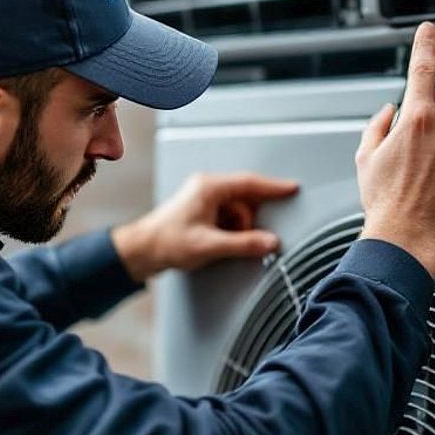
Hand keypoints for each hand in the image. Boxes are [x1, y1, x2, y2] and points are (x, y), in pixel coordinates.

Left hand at [111, 172, 298, 280]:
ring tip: (221, 243)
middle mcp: (208, 188)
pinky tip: (219, 242)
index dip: (274, 187)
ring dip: (239, 228)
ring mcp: (206, 199)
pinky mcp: (205, 210)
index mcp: (209, 187)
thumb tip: (269, 242)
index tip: (292, 188)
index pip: (250, 183)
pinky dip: (231, 231)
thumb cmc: (166, 242)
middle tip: (244, 239)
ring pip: (240, 211)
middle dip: (249, 221)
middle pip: (246, 199)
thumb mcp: (210, 245)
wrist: (143, 251)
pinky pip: (230, 217)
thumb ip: (243, 244)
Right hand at [355, 22, 434, 276]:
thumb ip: (378, 125)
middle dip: (434, 122)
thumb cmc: (385, 206)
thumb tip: (390, 113)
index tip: (429, 30)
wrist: (407, 244)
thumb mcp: (365, 159)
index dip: (425, 45)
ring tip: (432, 182)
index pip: (423, 70)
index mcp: (417, 119)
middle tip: (419, 155)